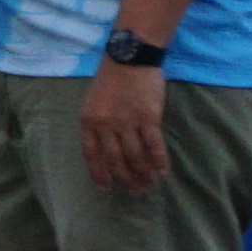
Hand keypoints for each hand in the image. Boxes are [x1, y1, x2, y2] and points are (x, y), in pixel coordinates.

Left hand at [82, 60, 171, 197]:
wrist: (129, 58)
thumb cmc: (110, 80)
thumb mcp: (92, 102)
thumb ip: (96, 124)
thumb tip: (104, 150)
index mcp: (88, 121)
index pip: (92, 155)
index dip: (99, 174)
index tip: (106, 189)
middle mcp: (106, 124)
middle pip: (115, 160)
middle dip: (125, 179)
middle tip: (134, 192)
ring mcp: (127, 121)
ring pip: (135, 157)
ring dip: (143, 175)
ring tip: (149, 185)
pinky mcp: (149, 118)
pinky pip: (154, 146)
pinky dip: (159, 162)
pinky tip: (162, 173)